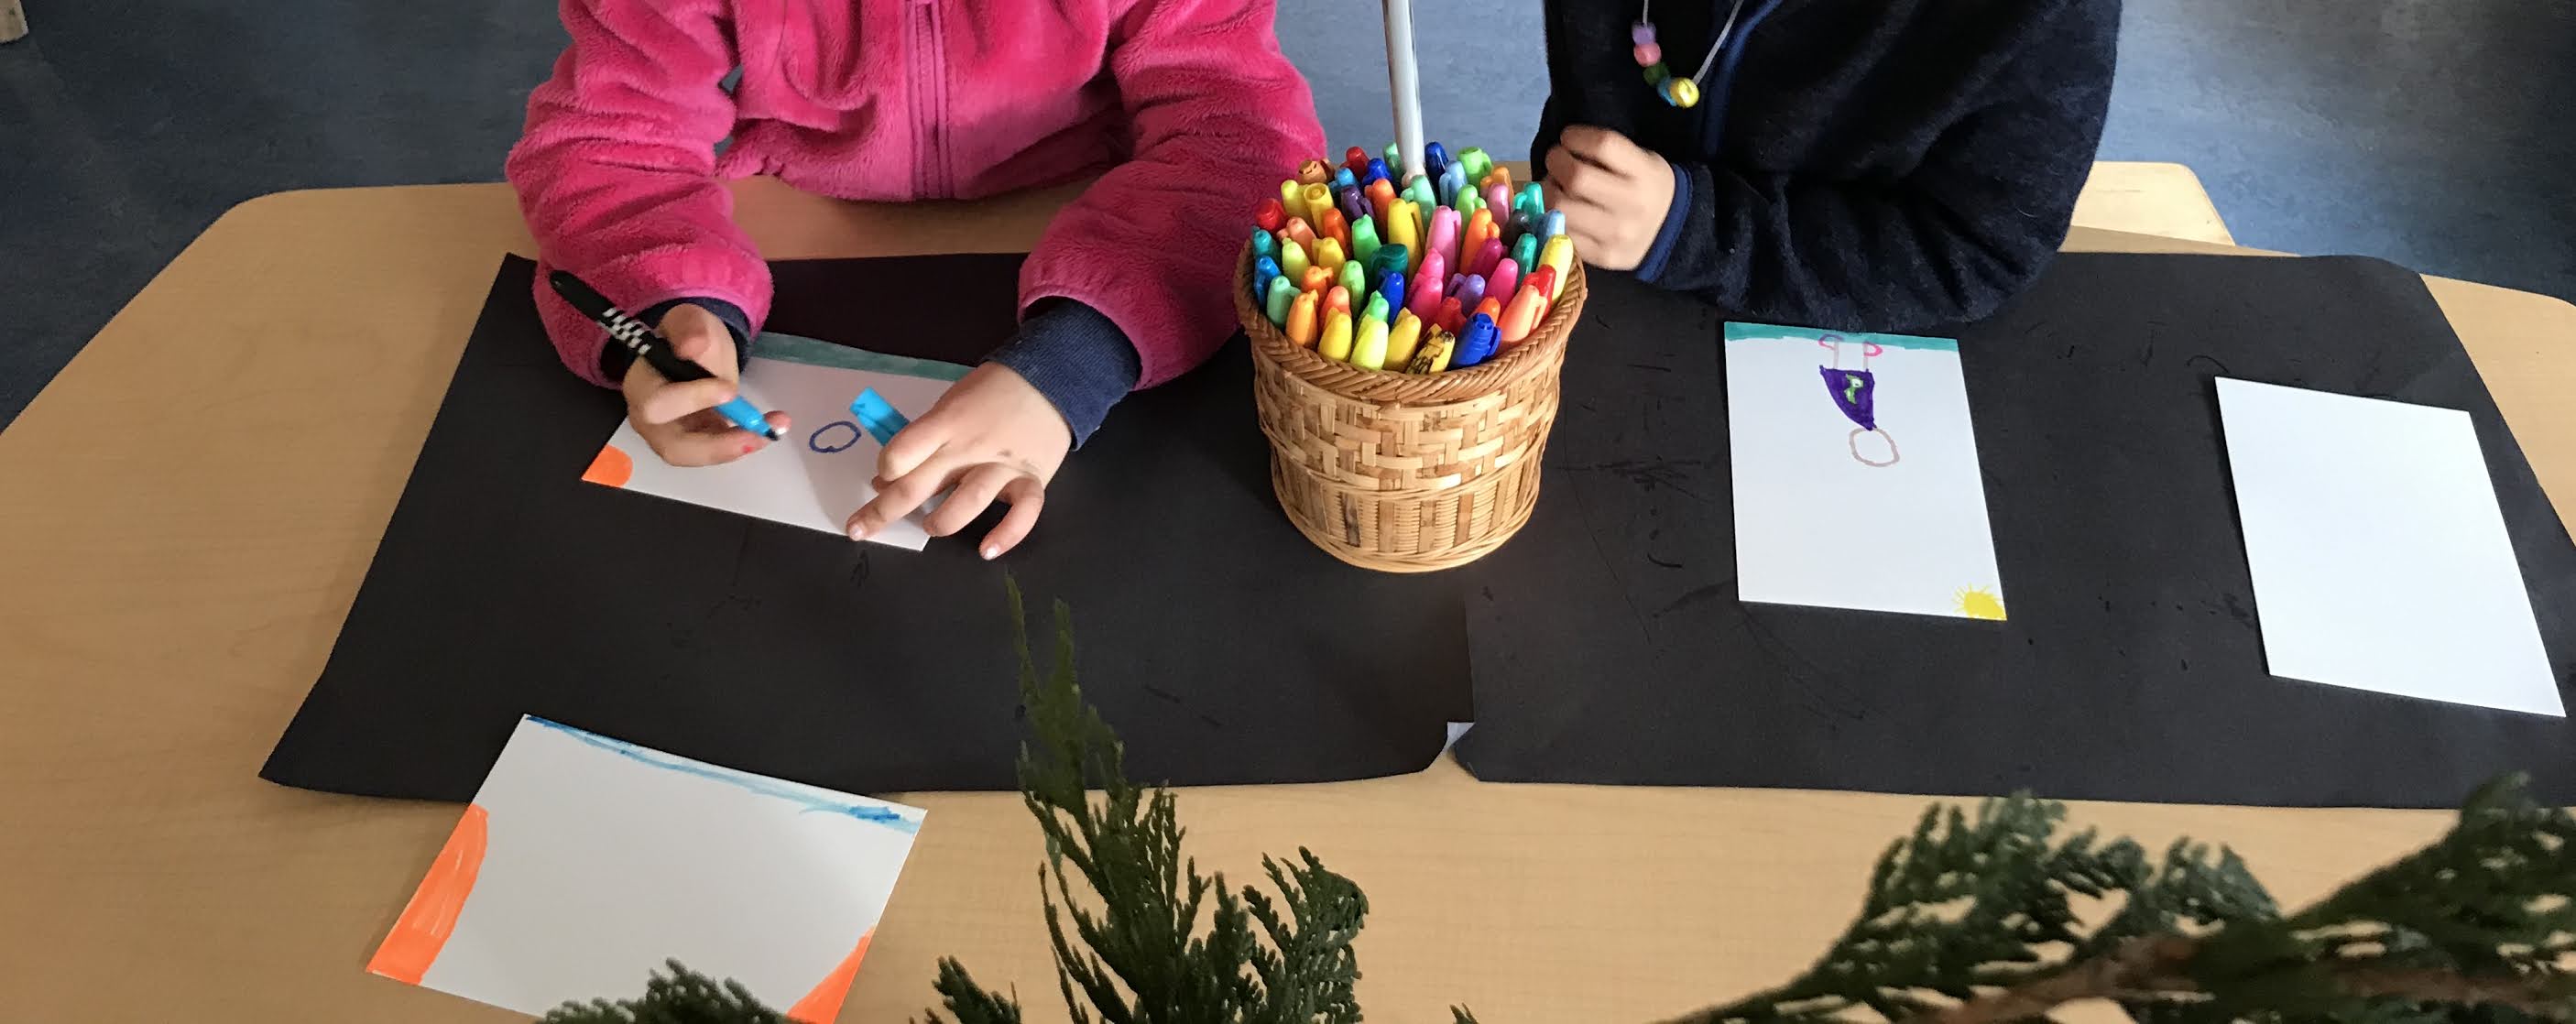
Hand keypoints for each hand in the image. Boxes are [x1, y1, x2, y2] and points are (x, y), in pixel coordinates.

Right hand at [620, 304, 788, 465]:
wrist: (696, 350)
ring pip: (698, 456)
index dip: (692, 401)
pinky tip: (767, 429)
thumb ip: (690, 329)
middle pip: (674, 448)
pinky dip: (744, 442)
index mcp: (641, 386)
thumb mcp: (690, 321)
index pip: (658, 405)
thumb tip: (692, 347)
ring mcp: (671, 436)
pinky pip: (716, 452)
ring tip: (770, 430)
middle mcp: (649, 421)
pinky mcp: (695, 443)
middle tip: (758, 432)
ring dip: (737, 446)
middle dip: (719, 445)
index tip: (729, 390)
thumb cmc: (687, 337)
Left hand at [846, 362, 1069, 558]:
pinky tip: (986, 550)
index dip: (885, 469)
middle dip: (881, 512)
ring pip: (966, 502)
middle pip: (918, 485)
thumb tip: (888, 476)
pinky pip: (1022, 513)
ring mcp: (1002, 466)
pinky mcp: (1032, 479)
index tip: (880, 478)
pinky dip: (1006, 534)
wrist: (1049, 380)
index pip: (902, 452)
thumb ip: (924, 439)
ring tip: (929, 526)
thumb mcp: (951, 403)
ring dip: (940, 521)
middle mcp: (970, 447)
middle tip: (858, 529)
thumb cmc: (991, 393)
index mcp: (945, 423)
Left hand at [1542, 125, 1677, 271]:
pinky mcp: (1603, 256)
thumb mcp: (1642, 160)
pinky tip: (1561, 209)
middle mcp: (1633, 205)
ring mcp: (1617, 234)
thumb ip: (1608, 153)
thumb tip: (1565, 150)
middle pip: (1577, 177)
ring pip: (1562, 207)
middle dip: (1556, 162)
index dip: (1576, 137)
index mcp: (1645, 173)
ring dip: (1548, 191)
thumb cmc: (1647, 187)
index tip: (1567, 137)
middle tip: (1556, 160)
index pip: (1603, 145)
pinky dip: (1554, 216)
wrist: (1672, 231)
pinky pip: (1562, 232)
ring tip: (1555, 186)